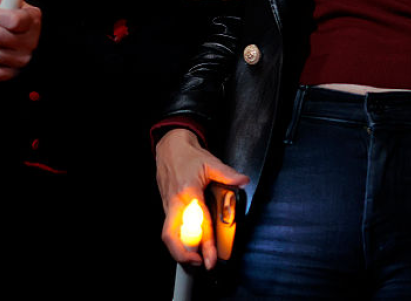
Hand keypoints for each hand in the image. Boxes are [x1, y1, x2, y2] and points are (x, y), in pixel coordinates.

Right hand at [156, 128, 248, 269]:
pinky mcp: (166, 207)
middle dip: (182, 255)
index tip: (211, 257)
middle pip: (170, 236)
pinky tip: (191, 246)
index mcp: (187, 192)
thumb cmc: (188, 155)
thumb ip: (228, 174)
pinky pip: (171, 228)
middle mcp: (174, 202)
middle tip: (199, 263)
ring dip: (180, 250)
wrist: (170, 147)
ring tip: (196, 259)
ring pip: (169, 235)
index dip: (206, 242)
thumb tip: (243, 181)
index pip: (198, 223)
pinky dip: (180, 240)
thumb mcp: (210, 162)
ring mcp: (168, 206)